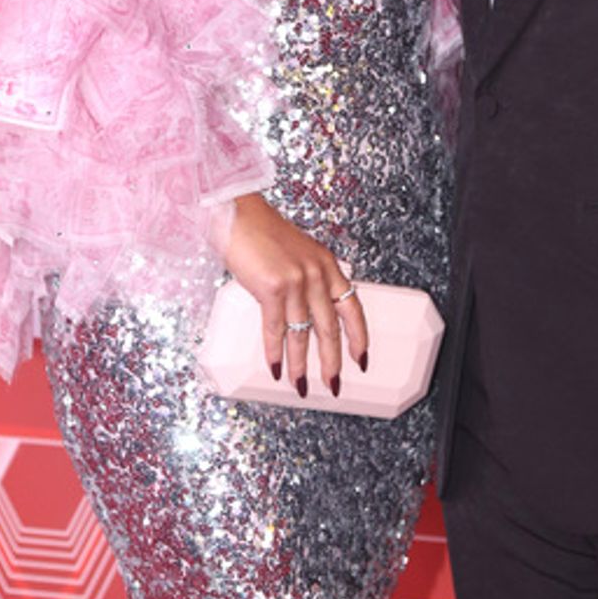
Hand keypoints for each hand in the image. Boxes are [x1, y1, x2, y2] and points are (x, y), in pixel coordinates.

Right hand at [221, 194, 368, 398]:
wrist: (235, 213)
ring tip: (301, 385)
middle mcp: (317, 273)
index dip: (359, 336)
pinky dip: (275, 352)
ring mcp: (296, 281)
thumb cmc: (259, 232)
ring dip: (301, 365)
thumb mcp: (297, 254)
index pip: (352, 307)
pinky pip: (276, 329)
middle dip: (332, 361)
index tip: (362, 358)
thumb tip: (306, 314)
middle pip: (330, 328)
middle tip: (333, 384)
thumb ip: (308, 279)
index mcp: (326, 264)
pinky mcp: (272, 288)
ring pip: (303, 334)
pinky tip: (275, 367)